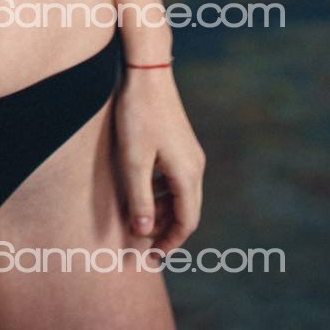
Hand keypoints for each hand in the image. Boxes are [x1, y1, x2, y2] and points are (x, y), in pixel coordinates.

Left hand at [114, 70, 205, 253]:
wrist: (147, 72)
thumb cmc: (138, 115)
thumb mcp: (133, 160)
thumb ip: (140, 199)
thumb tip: (144, 232)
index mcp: (187, 175)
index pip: (186, 222)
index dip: (170, 243)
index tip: (152, 256)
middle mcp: (195, 166)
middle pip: (187, 211)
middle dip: (167, 230)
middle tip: (145, 245)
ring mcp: (190, 153)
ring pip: (181, 194)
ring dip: (163, 211)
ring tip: (140, 220)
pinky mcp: (180, 142)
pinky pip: (176, 178)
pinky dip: (162, 192)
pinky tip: (142, 190)